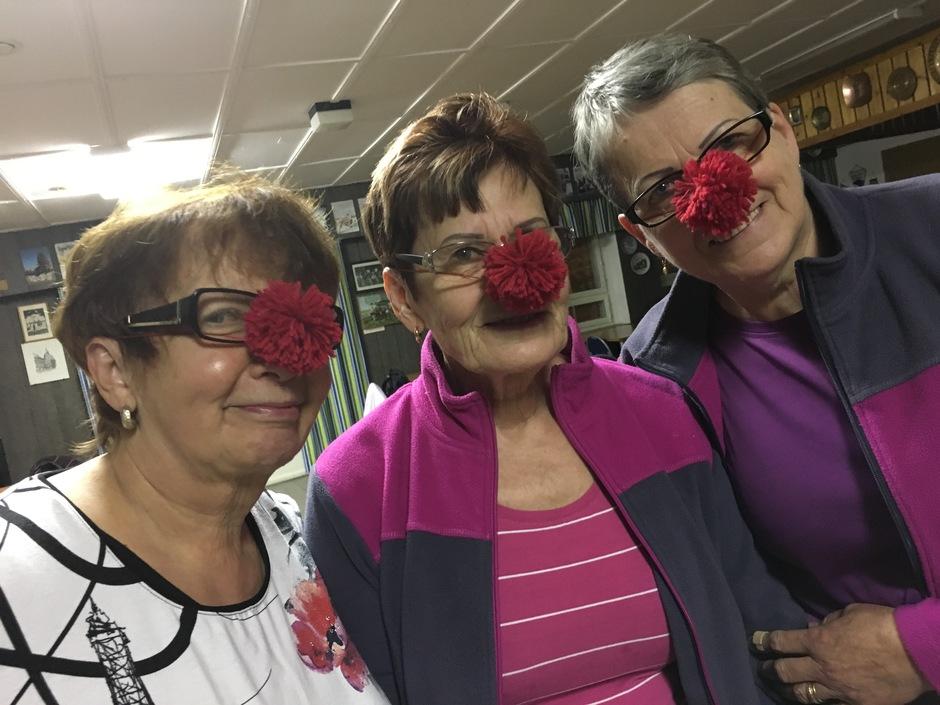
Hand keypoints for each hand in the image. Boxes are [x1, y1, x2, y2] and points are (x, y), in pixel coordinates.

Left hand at [752, 603, 931, 704]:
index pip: (781, 642)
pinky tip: (820, 699)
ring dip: (792, 689)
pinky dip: (824, 701)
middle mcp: (822, 667)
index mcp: (818, 641)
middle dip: (770, 669)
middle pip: (784, 672)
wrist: (914, 651)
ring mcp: (838, 689)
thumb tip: (816, 627)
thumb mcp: (850, 612)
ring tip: (787, 687)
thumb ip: (829, 622)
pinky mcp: (856, 704)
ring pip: (804, 695)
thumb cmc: (882, 625)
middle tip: (765, 668)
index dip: (764, 641)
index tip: (755, 641)